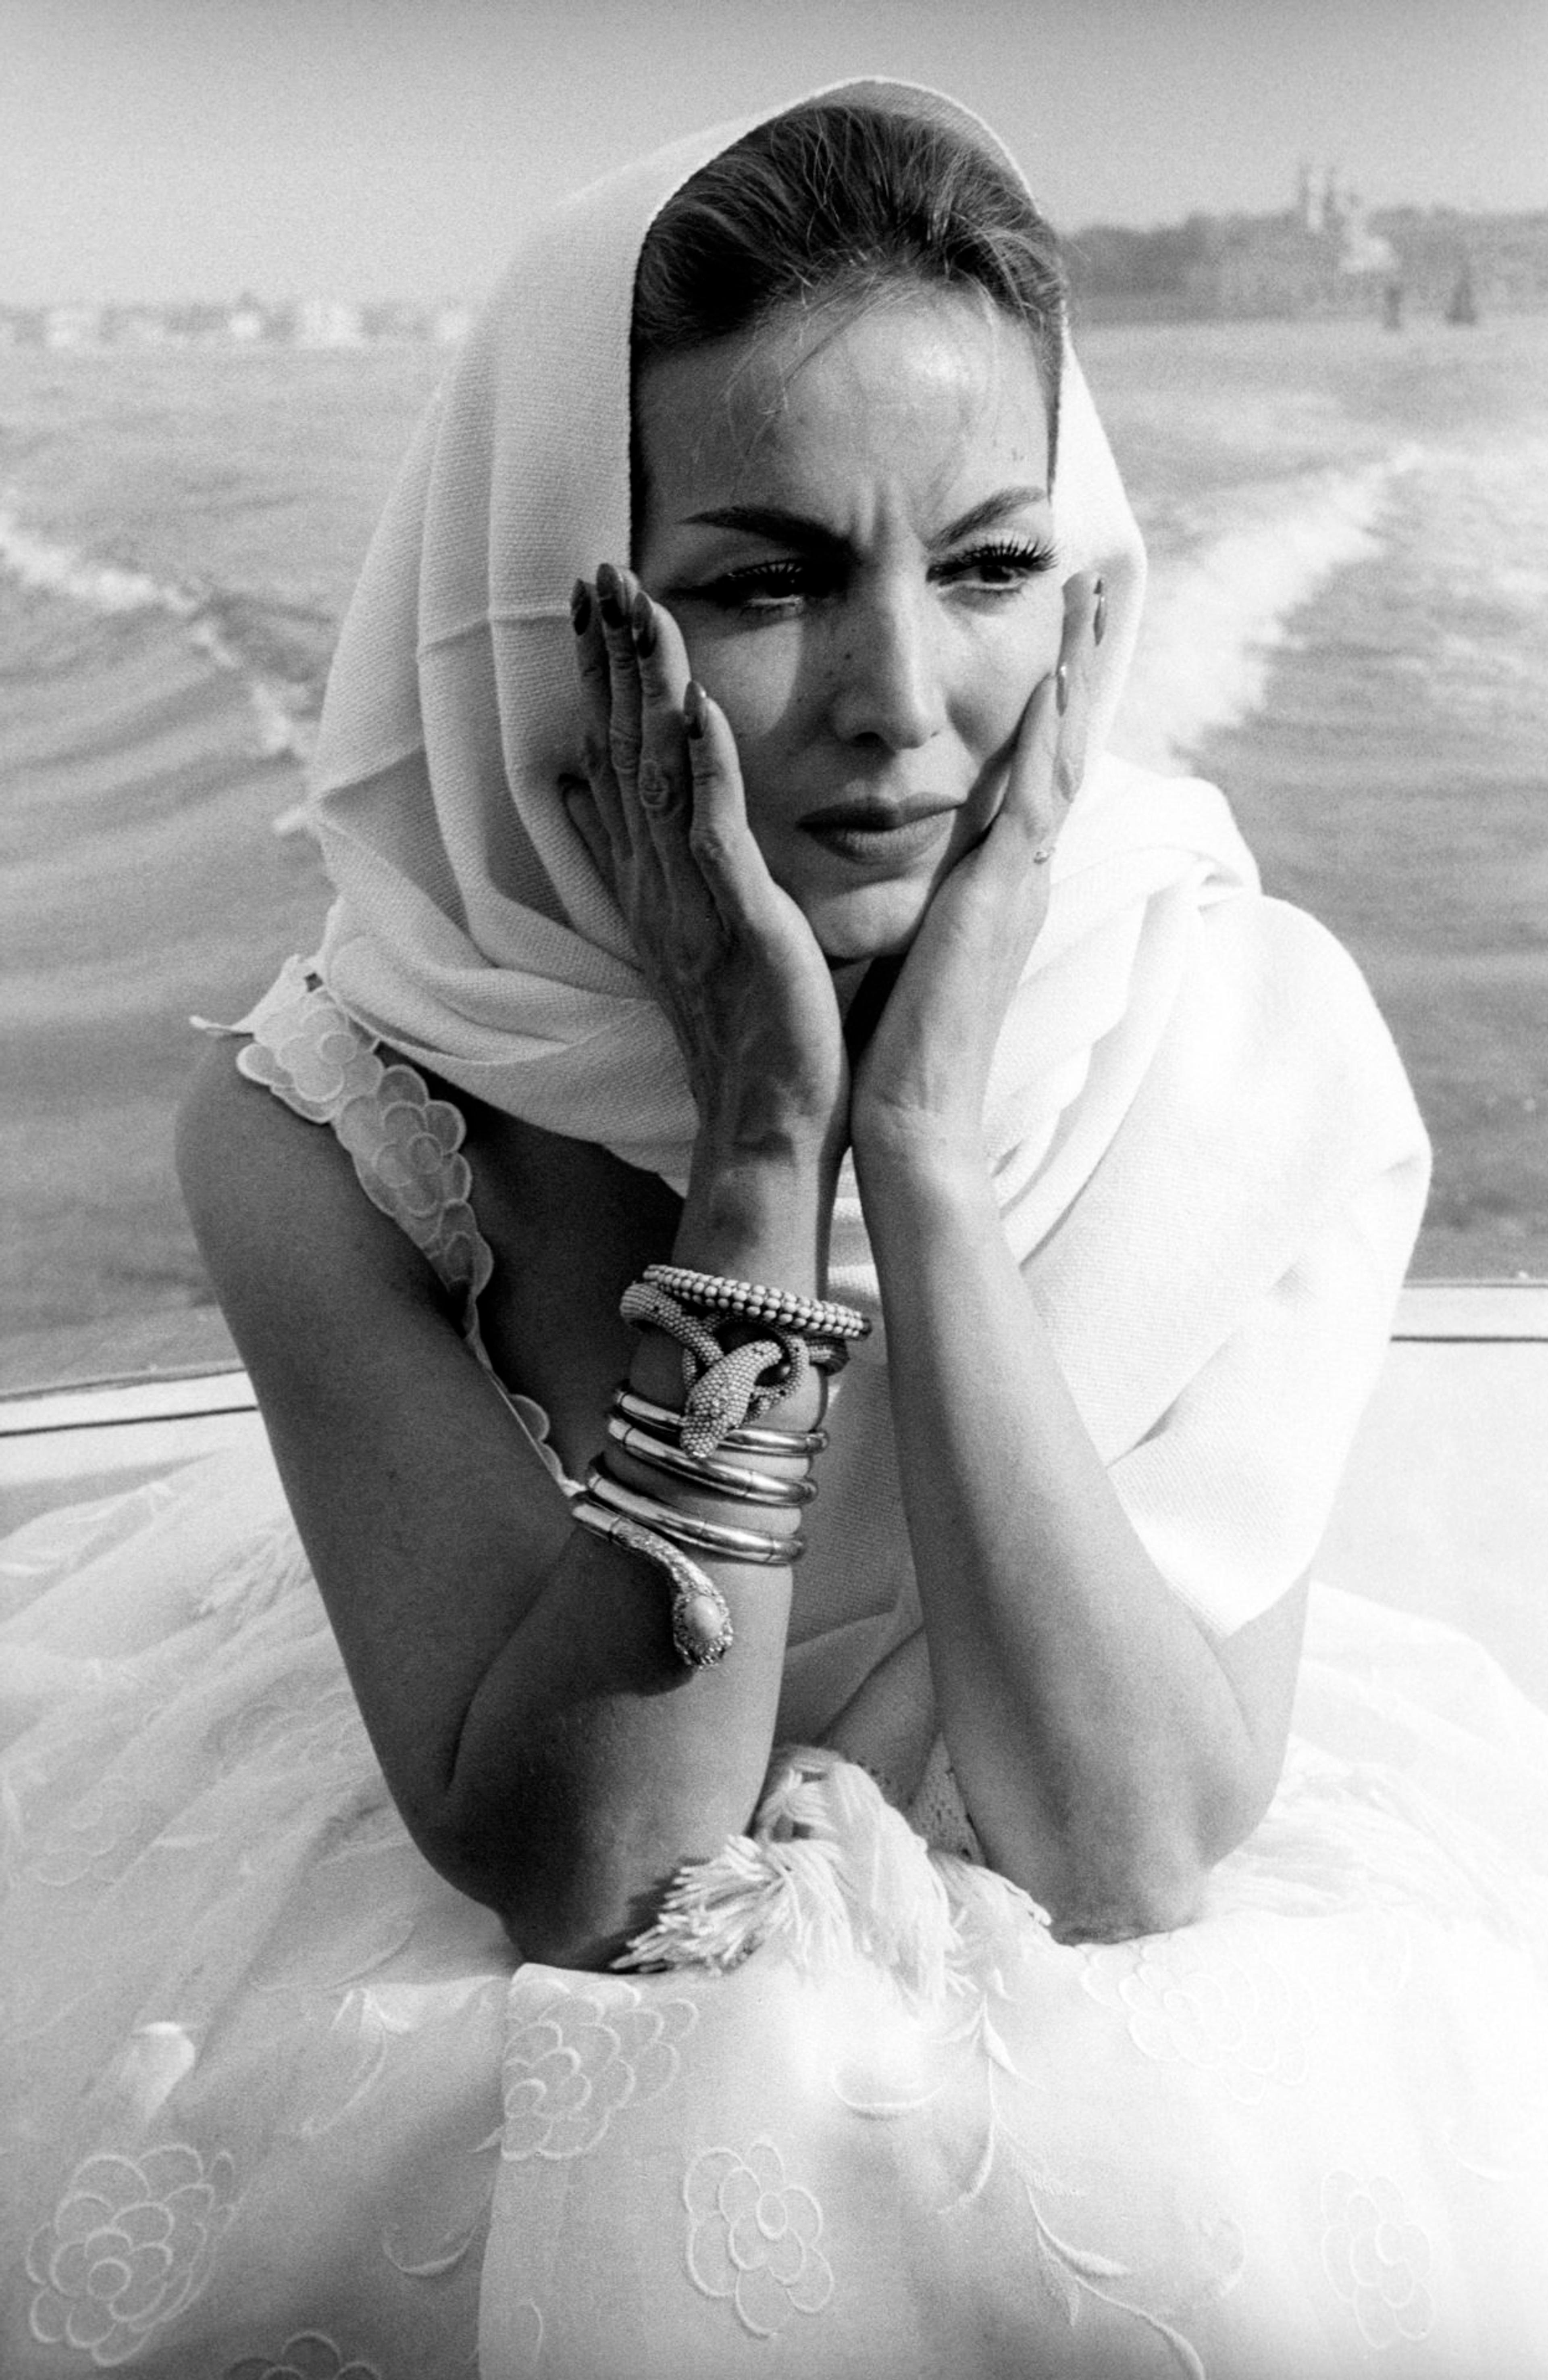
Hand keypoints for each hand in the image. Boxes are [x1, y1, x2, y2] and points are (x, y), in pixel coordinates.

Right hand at [564, 564, 847, 1166]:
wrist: (767, 1120)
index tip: (592, 603)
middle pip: (622, 747)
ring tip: (636, 605)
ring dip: (646, 686)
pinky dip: (702, 767)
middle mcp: (658, 880)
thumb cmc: (747, 1028)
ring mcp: (692, 898)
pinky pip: (711, 833)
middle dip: (609, 658)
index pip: (615, 757)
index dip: (601, 678)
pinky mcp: (736, 922)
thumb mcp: (692, 927)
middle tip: (594, 573)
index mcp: (653, 878)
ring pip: (658, 772)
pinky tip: (694, 705)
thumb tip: (582, 794)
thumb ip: (645, 859)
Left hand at [849, 572, 1100, 1166]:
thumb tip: (923, 859)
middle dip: (1083, 658)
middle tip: (1098, 581)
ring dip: (1078, 670)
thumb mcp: (919, 936)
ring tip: (1092, 597)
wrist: (910, 1110)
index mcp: (1001, 877)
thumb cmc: (902, 1038)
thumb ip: (930, 890)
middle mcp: (1024, 868)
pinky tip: (1051, 681)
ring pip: (1061, 752)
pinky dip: (1045, 739)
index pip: (1034, 764)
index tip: (1058, 627)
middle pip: (1063, 740)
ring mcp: (1021, 879)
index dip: (1052, 694)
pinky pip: (1033, 803)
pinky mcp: (1001, 897)